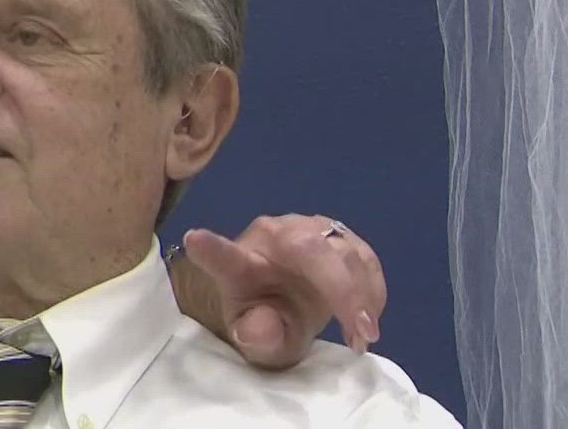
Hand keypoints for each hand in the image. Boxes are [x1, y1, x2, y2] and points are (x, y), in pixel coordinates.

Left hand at [182, 214, 385, 369]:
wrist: (283, 301)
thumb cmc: (264, 318)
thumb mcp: (258, 339)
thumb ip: (256, 335)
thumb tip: (259, 329)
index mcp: (239, 262)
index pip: (222, 255)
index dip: (211, 249)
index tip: (194, 239)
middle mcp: (272, 235)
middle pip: (310, 249)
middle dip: (341, 290)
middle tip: (359, 333)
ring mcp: (307, 228)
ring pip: (345, 249)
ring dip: (363, 294)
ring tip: (362, 336)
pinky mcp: (336, 234)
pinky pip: (364, 257)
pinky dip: (372, 290)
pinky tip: (367, 318)